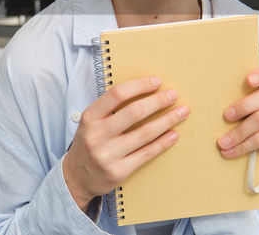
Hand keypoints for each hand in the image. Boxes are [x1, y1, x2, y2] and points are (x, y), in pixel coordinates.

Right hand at [62, 75, 190, 207]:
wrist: (76, 177)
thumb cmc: (90, 143)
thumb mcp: (91, 122)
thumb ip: (110, 108)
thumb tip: (145, 91)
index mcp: (89, 117)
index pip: (117, 94)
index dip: (140, 86)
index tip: (157, 81)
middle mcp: (97, 135)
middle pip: (134, 112)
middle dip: (158, 101)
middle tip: (173, 95)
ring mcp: (107, 155)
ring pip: (145, 133)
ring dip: (167, 120)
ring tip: (181, 112)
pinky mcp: (118, 171)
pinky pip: (146, 153)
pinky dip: (163, 142)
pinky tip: (174, 134)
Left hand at [216, 65, 258, 167]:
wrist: (245, 159)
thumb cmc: (233, 128)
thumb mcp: (229, 112)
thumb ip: (224, 99)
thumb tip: (197, 96)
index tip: (248, 80)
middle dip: (245, 105)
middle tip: (226, 115)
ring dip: (238, 131)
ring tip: (222, 142)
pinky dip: (241, 146)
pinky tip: (228, 151)